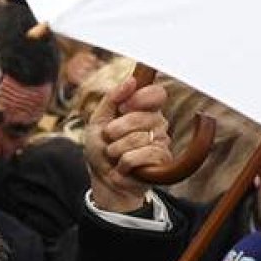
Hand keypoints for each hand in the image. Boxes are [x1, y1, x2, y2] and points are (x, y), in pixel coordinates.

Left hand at [83, 77, 170, 211]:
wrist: (103, 180)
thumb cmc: (101, 150)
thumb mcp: (98, 121)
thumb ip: (111, 99)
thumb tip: (132, 80)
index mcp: (144, 110)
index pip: (156, 94)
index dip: (139, 98)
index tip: (122, 108)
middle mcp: (157, 123)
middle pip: (140, 117)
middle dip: (115, 130)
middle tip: (110, 139)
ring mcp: (161, 142)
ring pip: (137, 138)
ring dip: (116, 149)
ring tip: (115, 155)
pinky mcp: (162, 161)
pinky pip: (141, 155)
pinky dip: (124, 163)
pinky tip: (124, 167)